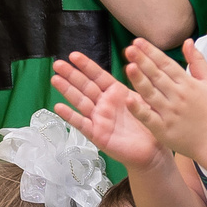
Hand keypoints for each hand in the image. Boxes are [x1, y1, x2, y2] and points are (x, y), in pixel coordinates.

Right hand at [51, 51, 168, 170]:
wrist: (152, 150)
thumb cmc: (149, 124)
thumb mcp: (145, 100)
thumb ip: (139, 84)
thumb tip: (134, 65)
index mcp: (116, 92)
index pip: (98, 75)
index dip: (86, 65)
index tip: (74, 55)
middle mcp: (104, 104)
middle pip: (85, 86)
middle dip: (71, 74)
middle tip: (57, 64)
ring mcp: (99, 118)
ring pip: (80, 101)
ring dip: (67, 90)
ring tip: (54, 79)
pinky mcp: (96, 134)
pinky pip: (81, 124)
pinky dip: (70, 116)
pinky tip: (59, 107)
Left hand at [122, 38, 206, 157]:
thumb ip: (198, 61)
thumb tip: (188, 41)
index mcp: (187, 84)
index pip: (166, 64)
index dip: (152, 52)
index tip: (138, 41)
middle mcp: (178, 96)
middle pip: (157, 76)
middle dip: (143, 61)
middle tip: (130, 49)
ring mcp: (170, 113)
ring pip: (151, 94)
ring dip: (139, 80)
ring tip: (129, 66)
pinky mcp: (163, 129)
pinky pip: (148, 117)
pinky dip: (139, 109)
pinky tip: (129, 99)